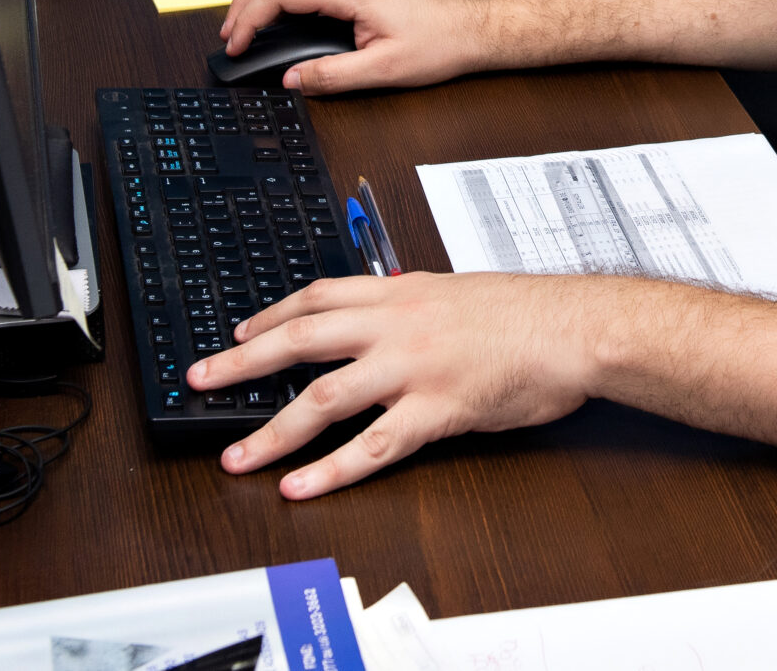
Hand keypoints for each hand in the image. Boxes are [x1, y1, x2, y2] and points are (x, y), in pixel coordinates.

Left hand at [187, 271, 597, 497]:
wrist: (574, 328)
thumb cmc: (527, 312)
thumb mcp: (457, 291)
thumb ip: (414, 303)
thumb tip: (384, 313)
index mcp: (401, 291)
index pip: (318, 295)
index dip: (270, 315)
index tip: (240, 332)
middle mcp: (397, 324)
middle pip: (301, 338)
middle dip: (242, 362)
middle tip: (202, 380)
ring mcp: (413, 367)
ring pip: (324, 397)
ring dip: (274, 431)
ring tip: (238, 456)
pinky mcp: (436, 409)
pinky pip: (374, 445)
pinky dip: (332, 470)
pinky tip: (303, 486)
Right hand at [218, 0, 491, 92]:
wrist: (471, 29)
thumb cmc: (438, 44)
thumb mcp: (382, 70)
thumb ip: (332, 76)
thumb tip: (292, 80)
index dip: (249, 18)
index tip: (237, 45)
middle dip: (244, 0)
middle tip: (231, 36)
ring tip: (245, 27)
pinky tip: (276, 18)